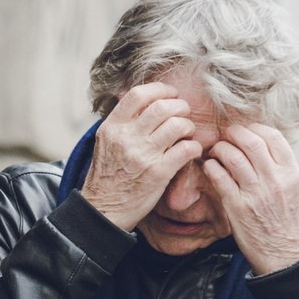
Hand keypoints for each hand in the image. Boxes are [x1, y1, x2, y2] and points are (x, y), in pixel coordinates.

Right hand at [80, 82, 203, 230]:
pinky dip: (194, 147)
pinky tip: (190, 151)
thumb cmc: (107, 176)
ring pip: (177, 125)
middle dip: (180, 107)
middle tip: (183, 114)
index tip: (170, 95)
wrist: (104, 209)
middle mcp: (126, 138)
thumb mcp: (104, 142)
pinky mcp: (158, 173)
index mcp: (112, 127)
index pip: (138, 94)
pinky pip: (186, 149)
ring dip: (188, 126)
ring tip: (186, 133)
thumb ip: (119, 120)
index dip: (160, 90)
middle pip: (162, 107)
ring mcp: (143, 155)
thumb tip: (128, 94)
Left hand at [202, 123, 298, 274]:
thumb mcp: (296, 191)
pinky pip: (219, 177)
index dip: (255, 129)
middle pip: (251, 141)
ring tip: (216, 152)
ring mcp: (256, 193)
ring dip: (220, 149)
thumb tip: (264, 148)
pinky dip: (211, 167)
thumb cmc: (288, 224)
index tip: (245, 131)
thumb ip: (282, 169)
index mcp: (292, 174)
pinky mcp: (238, 207)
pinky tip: (210, 167)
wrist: (285, 256)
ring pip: (232, 156)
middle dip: (234, 134)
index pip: (273, 137)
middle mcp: (275, 181)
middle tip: (226, 136)